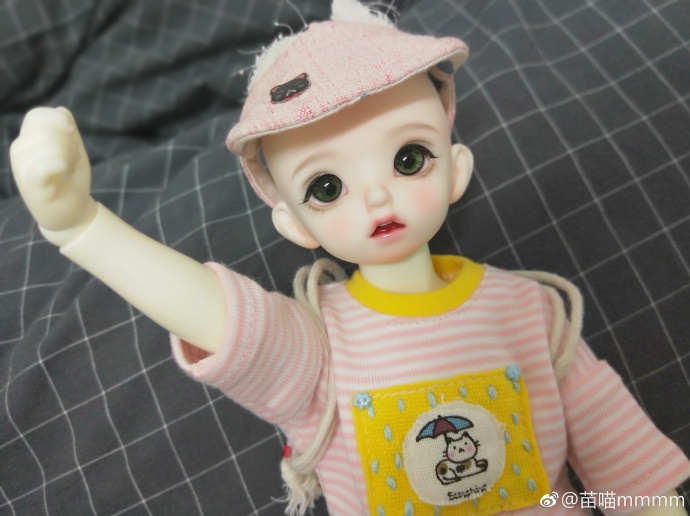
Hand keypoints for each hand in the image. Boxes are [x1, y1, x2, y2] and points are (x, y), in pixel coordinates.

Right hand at [10, 107, 96, 245]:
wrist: (70, 212)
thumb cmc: (69, 179)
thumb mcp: (71, 147)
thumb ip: (65, 127)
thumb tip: (61, 111)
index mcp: (26, 139)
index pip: (38, 115)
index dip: (61, 123)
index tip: (70, 142)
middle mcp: (18, 150)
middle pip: (50, 130)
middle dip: (70, 144)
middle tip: (69, 163)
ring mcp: (21, 167)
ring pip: (53, 145)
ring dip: (70, 158)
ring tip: (66, 172)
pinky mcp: (31, 185)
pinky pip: (46, 163)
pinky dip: (61, 166)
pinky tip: (63, 174)